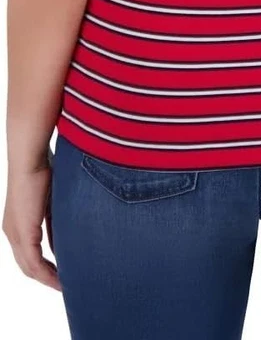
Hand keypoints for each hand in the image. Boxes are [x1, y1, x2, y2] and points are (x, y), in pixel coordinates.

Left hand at [2, 162, 60, 290]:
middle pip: (27, 265)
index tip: (62, 272)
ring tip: (65, 285)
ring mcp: (15, 234)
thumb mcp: (52, 197)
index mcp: (17, 222)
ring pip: (29, 267)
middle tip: (64, 284)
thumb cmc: (43, 167)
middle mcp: (12, 231)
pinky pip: (34, 263)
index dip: (44, 265)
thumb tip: (68, 234)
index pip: (28, 252)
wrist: (30, 157)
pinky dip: (47, 274)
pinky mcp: (23, 233)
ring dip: (47, 278)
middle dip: (46, 276)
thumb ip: (56, 218)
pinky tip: (60, 278)